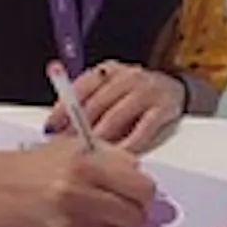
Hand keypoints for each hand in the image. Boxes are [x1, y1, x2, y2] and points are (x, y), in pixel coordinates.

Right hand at [0, 137, 155, 226]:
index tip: (134, 196)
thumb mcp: (68, 148)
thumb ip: (106, 158)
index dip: (140, 193)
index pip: (142, 185)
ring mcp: (71, 217)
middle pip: (136, 214)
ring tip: (92, 220)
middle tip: (120, 213)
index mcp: (88, 160)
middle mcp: (81, 188)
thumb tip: (136, 175)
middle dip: (132, 216)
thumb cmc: (22, 168)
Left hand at [46, 61, 186, 152]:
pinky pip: (143, 129)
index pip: (81, 87)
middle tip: (64, 148)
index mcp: (108, 71)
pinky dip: (129, 144)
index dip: (64, 108)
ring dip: (100, 138)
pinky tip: (118, 155)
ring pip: (117, 116)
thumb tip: (58, 129)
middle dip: (78, 128)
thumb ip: (88, 103)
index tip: (51, 128)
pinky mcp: (163, 108)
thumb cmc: (134, 94)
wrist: (175, 89)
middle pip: (97, 103)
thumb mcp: (110, 90)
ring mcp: (147, 91)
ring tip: (86, 156)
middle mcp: (127, 77)